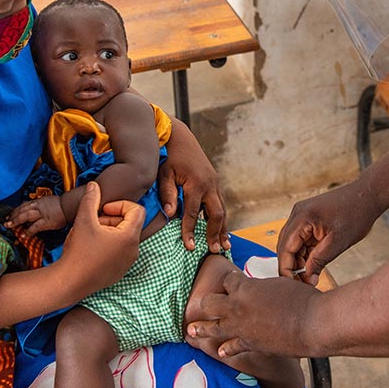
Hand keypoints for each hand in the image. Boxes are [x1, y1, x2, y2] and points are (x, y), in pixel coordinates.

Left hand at [6, 195, 66, 236]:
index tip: (9, 216)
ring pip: (25, 216)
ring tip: (9, 226)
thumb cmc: (60, 205)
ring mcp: (42, 214)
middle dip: (13, 216)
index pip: (23, 205)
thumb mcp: (47, 201)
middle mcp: (38, 206)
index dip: (15, 211)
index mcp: (38, 202)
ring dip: (16, 221)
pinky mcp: (46, 221)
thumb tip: (32, 210)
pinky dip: (28, 231)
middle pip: (22, 210)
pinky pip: (35, 226)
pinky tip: (23, 235)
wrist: (69, 206)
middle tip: (6, 222)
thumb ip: (39, 205)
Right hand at [56, 183, 143, 293]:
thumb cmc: (78, 251)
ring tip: (92, 234)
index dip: (120, 205)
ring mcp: (128, 262)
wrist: (69, 282)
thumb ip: (91, 199)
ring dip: (110, 230)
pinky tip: (92, 248)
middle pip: (131, 223)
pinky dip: (110, 244)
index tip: (103, 210)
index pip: (137, 209)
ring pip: (125, 237)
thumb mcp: (84, 220)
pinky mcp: (120, 271)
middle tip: (94, 222)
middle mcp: (134, 250)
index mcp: (129, 236)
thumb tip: (94, 185)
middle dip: (113, 218)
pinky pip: (121, 251)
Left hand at [159, 118, 229, 252]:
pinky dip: (221, 217)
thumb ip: (167, 193)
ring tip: (224, 245)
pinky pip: (220, 203)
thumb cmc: (169, 156)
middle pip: (216, 214)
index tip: (189, 247)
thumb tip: (171, 214)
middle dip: (215, 233)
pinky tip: (221, 229)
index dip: (190, 231)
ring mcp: (215, 183)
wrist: (180, 138)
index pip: (193, 214)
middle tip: (214, 249)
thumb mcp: (164, 174)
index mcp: (196, 183)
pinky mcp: (215, 182)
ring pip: (222, 209)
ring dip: (223, 227)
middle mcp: (209, 184)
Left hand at [188, 270, 318, 358]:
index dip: (228, 281)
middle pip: (210, 302)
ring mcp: (241, 328)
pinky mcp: (250, 344)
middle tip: (201, 303)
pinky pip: (232, 347)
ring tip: (190, 331)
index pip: (227, 280)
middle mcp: (237, 307)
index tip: (228, 282)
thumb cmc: (300, 298)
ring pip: (213, 328)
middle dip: (206, 302)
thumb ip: (264, 286)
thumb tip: (260, 289)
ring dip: (201, 329)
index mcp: (244, 287)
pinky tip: (220, 352)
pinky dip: (227, 349)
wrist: (311, 324)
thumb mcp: (279, 283)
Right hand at [278, 180, 380, 286]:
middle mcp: (297, 213)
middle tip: (303, 284)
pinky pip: (300, 238)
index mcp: (302, 217)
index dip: (287, 269)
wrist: (367, 195)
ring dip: (298, 260)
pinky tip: (312, 265)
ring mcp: (302, 214)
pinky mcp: (308, 217)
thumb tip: (307, 279)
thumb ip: (319, 261)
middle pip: (285, 246)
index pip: (285, 248)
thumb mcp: (338, 243)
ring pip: (292, 243)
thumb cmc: (356, 215)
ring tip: (309, 277)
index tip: (293, 285)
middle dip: (291, 266)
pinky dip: (304, 252)